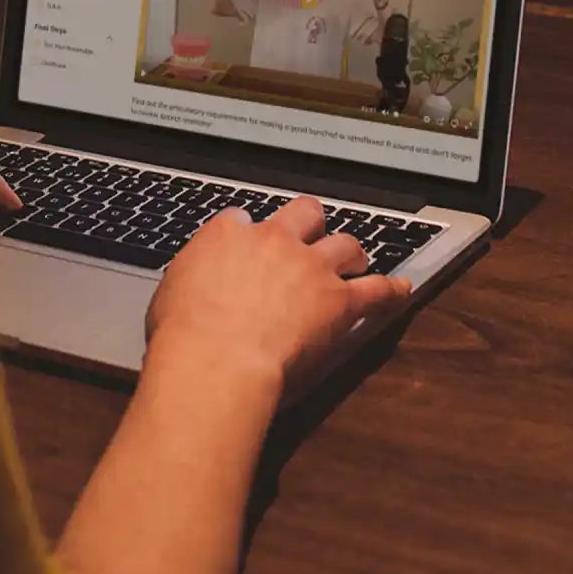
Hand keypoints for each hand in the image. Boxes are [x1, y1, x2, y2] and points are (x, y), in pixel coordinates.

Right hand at [145, 197, 412, 402]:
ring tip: (356, 263)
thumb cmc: (184, 334)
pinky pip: (377, 289)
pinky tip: (401, 290)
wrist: (216, 359)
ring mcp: (311, 268)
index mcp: (227, 234)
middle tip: (312, 239)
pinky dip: (391, 290)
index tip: (251, 247)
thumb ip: (193, 278)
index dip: (251, 233)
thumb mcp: (171, 292)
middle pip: (304, 214)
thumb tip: (193, 287)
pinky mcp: (340, 300)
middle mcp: (273, 240)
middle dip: (310, 225)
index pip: (244, 219)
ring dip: (351, 253)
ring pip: (346, 244)